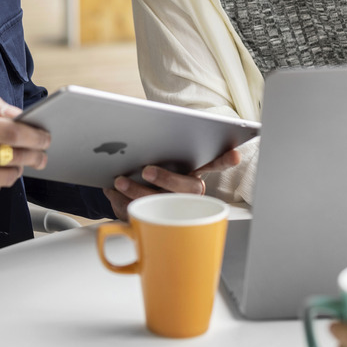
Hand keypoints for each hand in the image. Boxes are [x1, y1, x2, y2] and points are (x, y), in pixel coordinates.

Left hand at [102, 147, 240, 220]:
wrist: (131, 194)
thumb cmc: (149, 168)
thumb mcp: (155, 154)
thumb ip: (156, 141)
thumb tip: (140, 126)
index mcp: (194, 170)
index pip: (215, 163)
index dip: (225, 159)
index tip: (235, 154)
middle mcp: (188, 191)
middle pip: (187, 188)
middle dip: (166, 179)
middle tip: (146, 170)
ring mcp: (171, 208)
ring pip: (159, 204)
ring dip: (136, 192)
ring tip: (118, 181)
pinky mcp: (152, 220)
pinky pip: (138, 215)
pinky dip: (119, 203)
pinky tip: (111, 191)